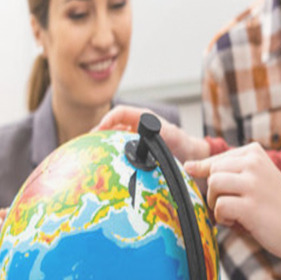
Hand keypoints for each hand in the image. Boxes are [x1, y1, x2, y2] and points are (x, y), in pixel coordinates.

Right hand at [94, 106, 209, 163]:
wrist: (192, 158)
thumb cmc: (184, 144)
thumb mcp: (171, 136)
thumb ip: (157, 134)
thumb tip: (140, 135)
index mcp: (144, 118)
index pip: (120, 113)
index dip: (107, 120)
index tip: (98, 131)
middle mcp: (137, 127)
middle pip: (112, 126)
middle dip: (99, 134)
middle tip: (88, 145)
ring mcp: (135, 140)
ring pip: (113, 139)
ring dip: (103, 145)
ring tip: (92, 155)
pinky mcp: (135, 153)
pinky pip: (119, 152)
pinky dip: (110, 157)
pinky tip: (104, 166)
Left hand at [185, 143, 280, 267]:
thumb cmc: (276, 206)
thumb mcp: (256, 178)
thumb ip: (229, 171)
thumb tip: (188, 166)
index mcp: (254, 152)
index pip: (215, 160)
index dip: (209, 180)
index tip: (219, 194)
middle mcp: (253, 162)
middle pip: (211, 172)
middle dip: (214, 193)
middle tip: (229, 207)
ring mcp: (252, 183)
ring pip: (213, 186)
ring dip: (217, 204)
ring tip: (234, 214)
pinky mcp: (249, 205)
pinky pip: (219, 207)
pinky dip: (223, 218)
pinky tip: (239, 222)